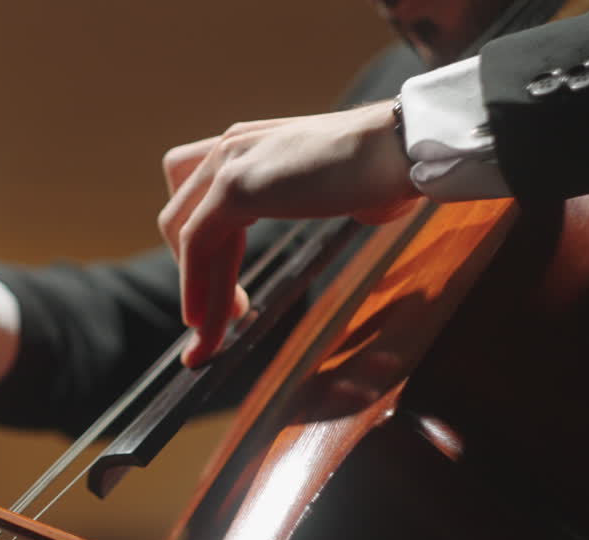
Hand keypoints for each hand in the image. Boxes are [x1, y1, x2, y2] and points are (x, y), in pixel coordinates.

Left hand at [158, 101, 419, 366]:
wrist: (405, 148)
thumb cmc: (388, 168)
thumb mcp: (335, 187)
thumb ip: (323, 197)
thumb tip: (360, 212)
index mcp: (251, 145)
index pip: (198, 201)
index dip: (197, 253)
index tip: (220, 296)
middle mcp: (231, 146)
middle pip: (183, 220)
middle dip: (192, 278)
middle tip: (208, 327)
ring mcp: (229, 162)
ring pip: (188, 239)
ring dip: (196, 297)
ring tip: (205, 345)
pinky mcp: (235, 185)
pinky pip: (199, 245)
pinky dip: (197, 287)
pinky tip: (205, 322)